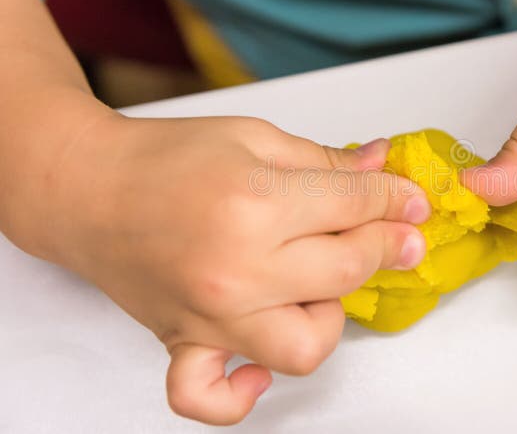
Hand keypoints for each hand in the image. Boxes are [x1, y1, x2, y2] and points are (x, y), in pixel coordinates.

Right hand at [39, 115, 429, 424]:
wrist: (87, 187)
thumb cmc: (164, 157)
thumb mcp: (254, 137)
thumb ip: (324, 160)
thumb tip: (382, 169)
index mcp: (255, 203)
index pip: (356, 206)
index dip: (396, 199)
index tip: (410, 201)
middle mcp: (237, 269)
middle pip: (347, 269)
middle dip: (386, 243)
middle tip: (394, 230)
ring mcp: (211, 316)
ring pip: (306, 347)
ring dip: (329, 316)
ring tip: (317, 286)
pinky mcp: (183, 342)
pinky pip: (213, 398)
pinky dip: (242, 394)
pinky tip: (260, 365)